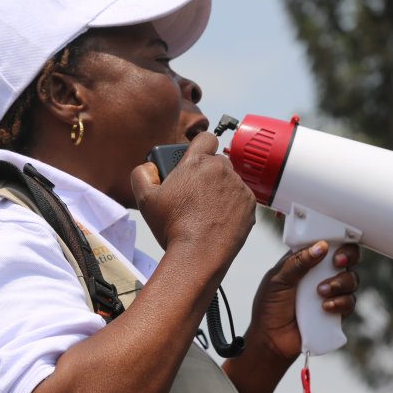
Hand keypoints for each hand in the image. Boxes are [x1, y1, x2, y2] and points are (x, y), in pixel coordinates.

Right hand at [131, 132, 256, 261]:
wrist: (198, 254)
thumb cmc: (172, 227)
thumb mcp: (145, 199)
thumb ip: (142, 173)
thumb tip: (150, 167)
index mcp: (197, 162)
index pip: (205, 138)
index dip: (200, 146)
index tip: (195, 158)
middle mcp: (221, 169)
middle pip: (217, 161)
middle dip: (208, 172)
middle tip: (195, 192)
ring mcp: (238, 187)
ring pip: (230, 180)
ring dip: (221, 188)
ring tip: (206, 209)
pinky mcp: (250, 204)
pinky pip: (241, 197)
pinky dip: (233, 204)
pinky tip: (219, 218)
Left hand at [247, 241, 359, 360]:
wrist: (271, 340)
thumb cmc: (269, 307)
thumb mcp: (278, 280)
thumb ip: (298, 262)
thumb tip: (321, 246)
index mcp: (305, 261)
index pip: (326, 244)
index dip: (336, 240)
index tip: (334, 244)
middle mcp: (321, 274)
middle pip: (346, 258)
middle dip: (347, 257)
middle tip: (337, 262)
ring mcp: (330, 292)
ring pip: (351, 279)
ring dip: (340, 283)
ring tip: (321, 293)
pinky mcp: (336, 311)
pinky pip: (349, 302)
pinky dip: (341, 303)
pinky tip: (326, 307)